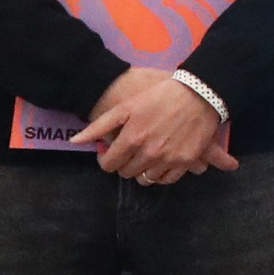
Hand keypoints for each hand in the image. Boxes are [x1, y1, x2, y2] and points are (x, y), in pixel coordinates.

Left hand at [75, 66, 236, 183]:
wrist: (198, 94)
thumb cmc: (159, 97)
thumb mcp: (126, 107)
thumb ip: (100, 126)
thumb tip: (75, 142)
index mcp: (131, 139)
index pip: (109, 165)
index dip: (106, 160)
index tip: (111, 153)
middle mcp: (148, 153)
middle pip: (126, 173)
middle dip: (124, 164)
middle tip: (130, 151)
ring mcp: (168, 159)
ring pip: (146, 180)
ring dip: (142, 170)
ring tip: (146, 156)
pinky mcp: (186, 162)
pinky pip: (167, 180)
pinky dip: (161, 174)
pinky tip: (161, 162)